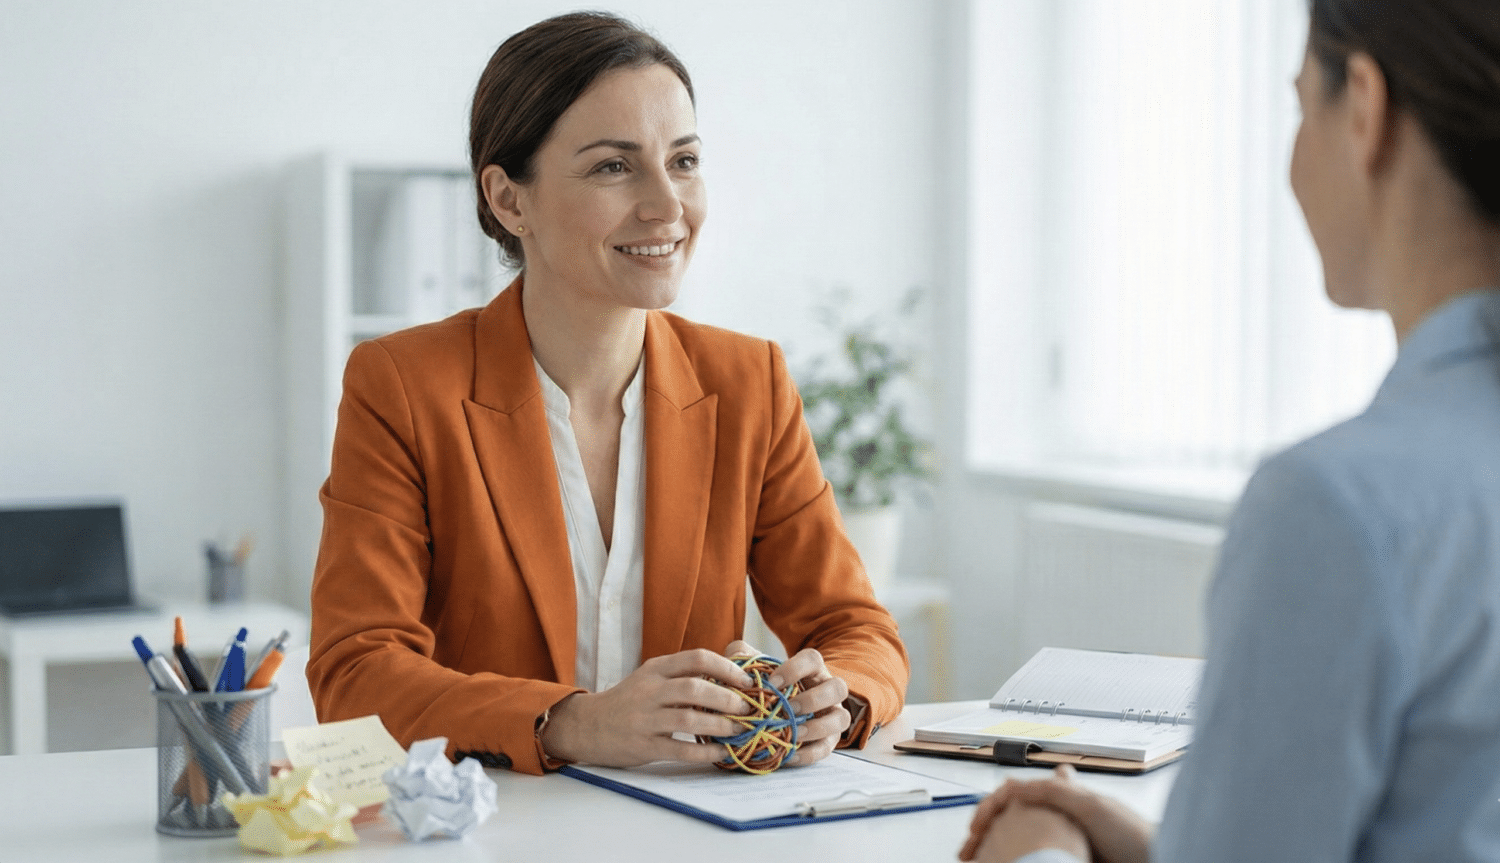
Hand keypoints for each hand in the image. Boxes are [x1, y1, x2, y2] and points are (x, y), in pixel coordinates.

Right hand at [540, 649, 753, 766]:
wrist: (587, 725)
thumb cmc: (629, 700)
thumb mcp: (651, 677)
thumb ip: (682, 674)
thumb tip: (731, 676)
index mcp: (656, 669)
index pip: (697, 658)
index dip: (727, 668)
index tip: (748, 681)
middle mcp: (650, 690)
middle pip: (696, 688)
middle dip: (728, 699)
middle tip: (748, 708)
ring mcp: (645, 718)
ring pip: (689, 718)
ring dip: (720, 725)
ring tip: (739, 730)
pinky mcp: (643, 745)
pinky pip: (680, 749)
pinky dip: (705, 752)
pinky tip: (721, 753)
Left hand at [724, 640, 850, 766]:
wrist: (776, 711)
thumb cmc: (768, 686)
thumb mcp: (755, 668)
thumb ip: (743, 657)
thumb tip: (735, 657)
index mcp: (812, 668)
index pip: (813, 659)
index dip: (795, 669)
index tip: (772, 683)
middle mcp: (828, 689)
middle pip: (838, 687)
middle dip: (814, 699)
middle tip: (790, 709)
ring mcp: (833, 714)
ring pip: (842, 718)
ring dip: (818, 727)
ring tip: (794, 734)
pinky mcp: (830, 739)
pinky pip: (828, 747)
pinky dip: (810, 753)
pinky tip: (790, 755)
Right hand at [959, 765, 1151, 862]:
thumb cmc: (1136, 836)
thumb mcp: (1092, 806)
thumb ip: (1054, 792)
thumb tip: (1015, 785)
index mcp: (1065, 799)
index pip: (1016, 795)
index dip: (992, 807)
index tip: (978, 824)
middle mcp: (1061, 820)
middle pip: (1011, 821)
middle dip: (986, 833)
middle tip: (970, 851)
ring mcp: (1065, 844)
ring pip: (1020, 845)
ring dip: (996, 851)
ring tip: (979, 861)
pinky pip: (1035, 862)